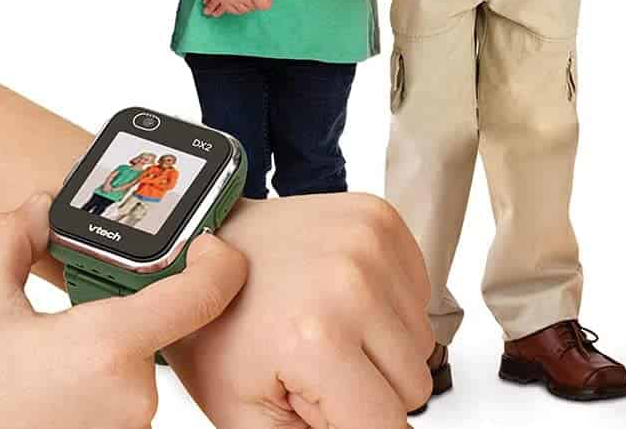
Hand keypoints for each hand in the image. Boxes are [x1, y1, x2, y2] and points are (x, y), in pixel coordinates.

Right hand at [0, 194, 246, 428]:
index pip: (202, 295)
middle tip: (66, 318)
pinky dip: (92, 392)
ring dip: (102, 358)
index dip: (218, 262)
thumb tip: (42, 209)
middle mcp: (132, 399)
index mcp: (108, 347)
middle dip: (118, 315)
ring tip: (40, 365)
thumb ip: (12, 237)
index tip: (211, 244)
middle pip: (154, 331)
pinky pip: (119, 407)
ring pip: (134, 373)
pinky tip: (44, 394)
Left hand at [165, 194, 434, 428]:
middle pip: (413, 385)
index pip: (388, 426)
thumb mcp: (246, 417)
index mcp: (317, 338)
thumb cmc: (218, 324)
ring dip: (382, 343)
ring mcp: (368, 241)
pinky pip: (420, 292)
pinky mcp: (380, 217)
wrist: (204, 245)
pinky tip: (341, 294)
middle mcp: (351, 282)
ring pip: (421, 341)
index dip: (353, 424)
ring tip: (325, 323)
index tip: (317, 402)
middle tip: (314, 360)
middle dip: (368, 386)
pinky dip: (389, 303)